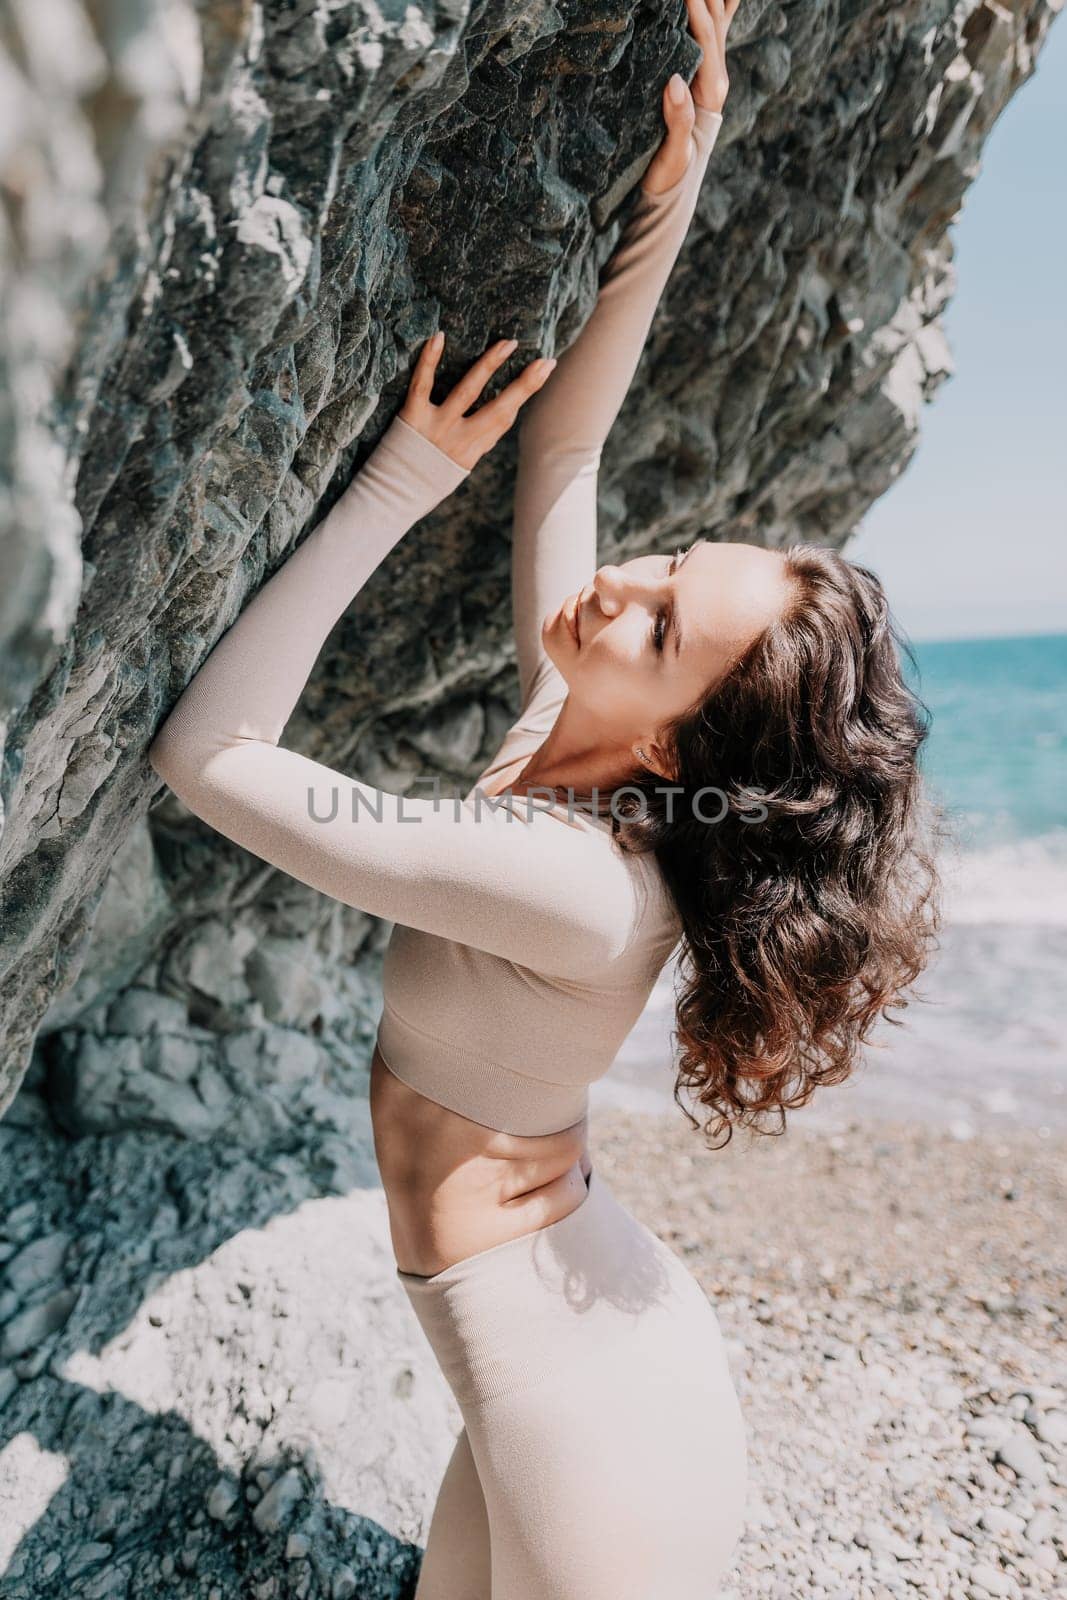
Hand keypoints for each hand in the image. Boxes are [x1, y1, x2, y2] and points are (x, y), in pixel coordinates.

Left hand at [399, 332, 556, 470]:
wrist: (394, 494)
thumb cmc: (428, 477)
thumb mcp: (460, 465)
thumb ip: (479, 440)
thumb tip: (504, 413)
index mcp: (473, 450)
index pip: (505, 418)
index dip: (527, 392)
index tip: (546, 368)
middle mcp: (459, 438)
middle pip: (498, 408)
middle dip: (523, 384)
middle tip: (542, 360)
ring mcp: (437, 426)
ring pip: (468, 392)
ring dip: (489, 366)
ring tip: (507, 344)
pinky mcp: (413, 417)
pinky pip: (422, 385)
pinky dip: (429, 360)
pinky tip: (439, 337)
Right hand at [641, 0, 740, 197]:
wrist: (676, 188)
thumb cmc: (671, 173)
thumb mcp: (673, 153)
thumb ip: (678, 119)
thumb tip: (675, 81)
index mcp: (710, 89)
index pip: (705, 34)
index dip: (694, 5)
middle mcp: (716, 77)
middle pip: (715, 20)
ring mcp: (711, 75)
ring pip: (717, 21)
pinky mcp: (701, 77)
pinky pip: (710, 33)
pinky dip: (712, 10)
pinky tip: (710, 0)